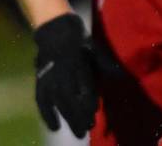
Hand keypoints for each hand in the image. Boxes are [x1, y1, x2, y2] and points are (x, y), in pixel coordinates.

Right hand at [33, 13, 96, 137]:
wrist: (54, 28)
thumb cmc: (79, 39)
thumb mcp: (94, 48)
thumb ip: (105, 63)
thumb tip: (121, 76)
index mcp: (77, 63)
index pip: (84, 87)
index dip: (89, 102)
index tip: (94, 115)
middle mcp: (62, 72)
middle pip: (70, 99)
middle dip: (79, 116)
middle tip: (87, 130)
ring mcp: (50, 77)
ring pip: (58, 103)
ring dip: (68, 118)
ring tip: (78, 132)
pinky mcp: (40, 80)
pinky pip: (42, 101)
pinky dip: (47, 114)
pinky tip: (55, 126)